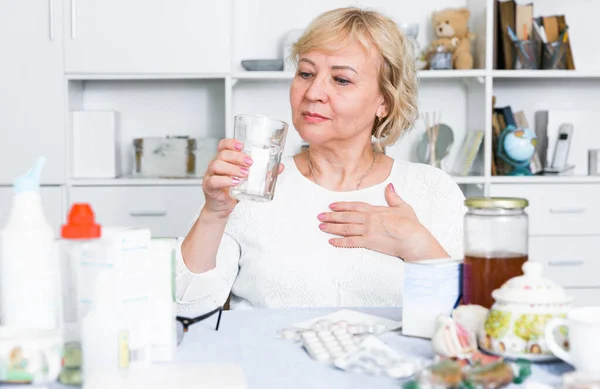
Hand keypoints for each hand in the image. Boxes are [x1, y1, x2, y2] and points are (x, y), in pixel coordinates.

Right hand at [202, 138, 283, 218]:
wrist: (221, 208)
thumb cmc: (232, 191)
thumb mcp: (248, 180)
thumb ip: (263, 173)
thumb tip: (280, 167)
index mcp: (224, 160)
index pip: (223, 145)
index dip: (231, 143)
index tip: (242, 145)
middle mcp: (215, 165)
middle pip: (222, 154)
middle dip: (237, 157)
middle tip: (250, 163)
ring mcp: (210, 175)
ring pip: (216, 165)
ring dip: (232, 168)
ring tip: (245, 174)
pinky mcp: (209, 187)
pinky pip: (214, 180)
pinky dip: (226, 180)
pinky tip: (236, 182)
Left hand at [317, 183, 448, 260]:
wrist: (413, 239)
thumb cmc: (411, 224)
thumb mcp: (403, 206)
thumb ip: (393, 197)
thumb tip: (390, 186)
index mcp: (375, 210)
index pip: (354, 206)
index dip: (342, 205)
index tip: (331, 205)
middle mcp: (368, 219)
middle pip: (346, 217)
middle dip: (331, 216)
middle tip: (319, 216)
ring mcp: (367, 231)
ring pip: (345, 228)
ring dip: (332, 227)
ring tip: (321, 227)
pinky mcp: (368, 243)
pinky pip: (351, 242)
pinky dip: (340, 242)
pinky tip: (331, 241)